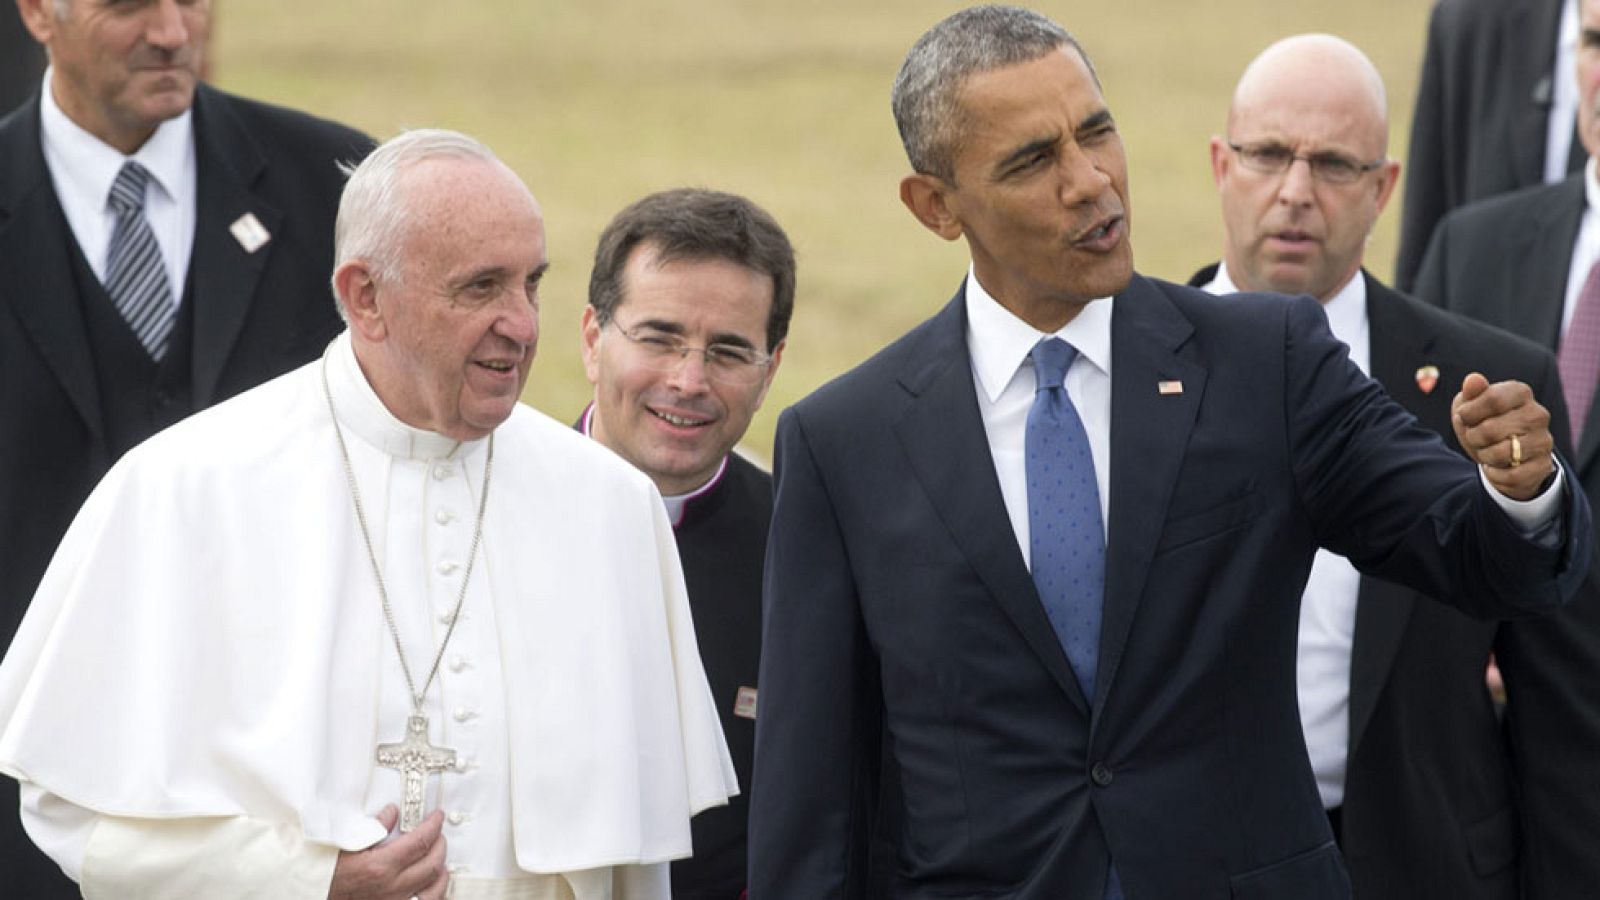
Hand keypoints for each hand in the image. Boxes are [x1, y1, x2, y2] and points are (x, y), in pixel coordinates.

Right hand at [328, 805, 448, 899]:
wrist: (314, 894)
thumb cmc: (327, 872)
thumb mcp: (347, 844)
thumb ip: (373, 827)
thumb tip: (393, 813)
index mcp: (380, 867)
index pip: (420, 841)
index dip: (433, 826)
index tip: (437, 817)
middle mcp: (391, 888)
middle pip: (432, 864)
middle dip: (440, 843)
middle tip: (438, 832)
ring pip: (433, 889)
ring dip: (441, 870)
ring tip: (438, 856)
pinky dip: (434, 892)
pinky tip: (433, 883)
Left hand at [1451, 373, 1555, 500]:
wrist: (1501, 457)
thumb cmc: (1482, 424)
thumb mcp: (1470, 406)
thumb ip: (1471, 393)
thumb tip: (1473, 380)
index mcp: (1520, 392)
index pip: (1492, 399)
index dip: (1469, 412)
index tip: (1463, 417)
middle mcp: (1538, 414)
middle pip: (1490, 429)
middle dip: (1473, 437)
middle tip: (1477, 438)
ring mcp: (1544, 440)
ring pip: (1500, 453)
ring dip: (1484, 456)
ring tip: (1488, 451)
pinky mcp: (1543, 466)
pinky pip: (1510, 476)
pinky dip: (1494, 475)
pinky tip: (1497, 467)